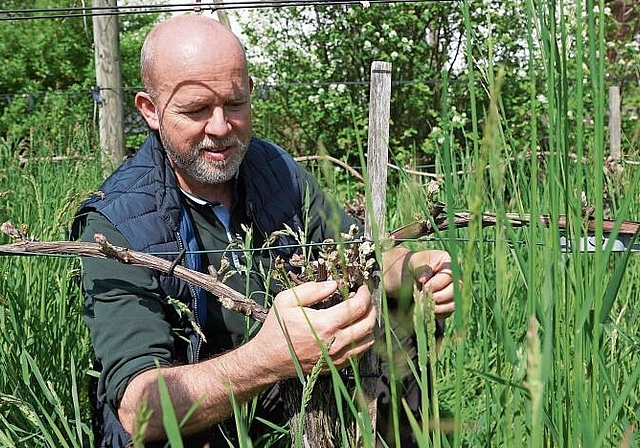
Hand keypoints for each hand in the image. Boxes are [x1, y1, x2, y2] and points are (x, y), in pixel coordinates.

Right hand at [252, 281, 376, 379]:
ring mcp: (336, 357)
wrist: (268, 359)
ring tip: (362, 315)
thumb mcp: (286, 300)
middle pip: (368, 324)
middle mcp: (334, 342)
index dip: (365, 294)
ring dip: (370, 326)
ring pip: (368, 341)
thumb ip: (312, 289)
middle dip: (371, 308)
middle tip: (365, 299)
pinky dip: (362, 341)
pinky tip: (355, 331)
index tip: (362, 288)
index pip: (357, 307)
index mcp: (324, 324)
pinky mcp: (335, 366)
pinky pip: (359, 354)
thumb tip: (334, 284)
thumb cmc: (276, 328)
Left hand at [382, 246, 456, 317]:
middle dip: (437, 297)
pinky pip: (447, 312)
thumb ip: (420, 268)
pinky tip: (424, 310)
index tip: (423, 286)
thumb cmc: (410, 266)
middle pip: (454, 291)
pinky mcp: (448, 304)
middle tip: (420, 297)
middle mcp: (453, 277)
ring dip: (436, 307)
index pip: (450, 275)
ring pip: (453, 304)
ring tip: (421, 305)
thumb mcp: (412, 263)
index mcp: (446, 262)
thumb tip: (424, 278)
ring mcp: (452, 292)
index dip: (437, 283)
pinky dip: (436, 313)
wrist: (404, 278)